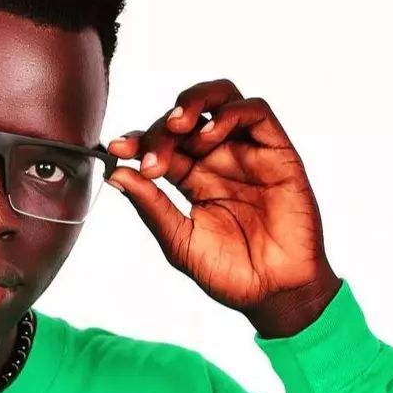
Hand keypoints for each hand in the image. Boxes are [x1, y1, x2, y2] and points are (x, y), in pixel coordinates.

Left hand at [105, 78, 341, 336]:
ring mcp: (246, 153)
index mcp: (191, 180)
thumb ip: (152, 207)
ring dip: (193, 102)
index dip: (138, 142)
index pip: (160, 146)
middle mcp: (217, 160)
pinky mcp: (277, 152)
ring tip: (176, 127)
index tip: (117, 149)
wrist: (274, 293)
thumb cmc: (231, 274)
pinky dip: (228, 114)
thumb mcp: (180, 242)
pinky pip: (256, 113)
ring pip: (220, 99)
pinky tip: (207, 136)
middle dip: (161, 131)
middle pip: (184, 119)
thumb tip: (116, 175)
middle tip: (152, 159)